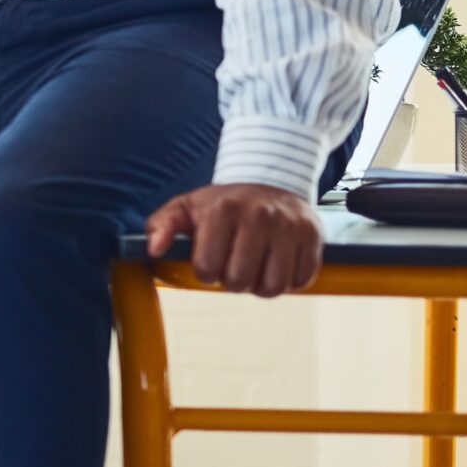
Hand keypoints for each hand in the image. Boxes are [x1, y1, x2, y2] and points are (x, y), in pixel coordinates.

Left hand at [144, 183, 322, 297]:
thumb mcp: (185, 207)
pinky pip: (302, 280)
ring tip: (255, 271)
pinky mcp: (313, 236)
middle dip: (233, 282)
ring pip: (275, 285)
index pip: (208, 268)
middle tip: (233, 268)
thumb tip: (153, 250)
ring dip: (261, 287)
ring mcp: (290, 226)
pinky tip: (276, 266)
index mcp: (223, 210)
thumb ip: (162, 226)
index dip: (206, 273)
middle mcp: (259, 216)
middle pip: (241, 280)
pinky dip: (288, 282)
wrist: (269, 179)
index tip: (210, 262)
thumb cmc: (222, 203)